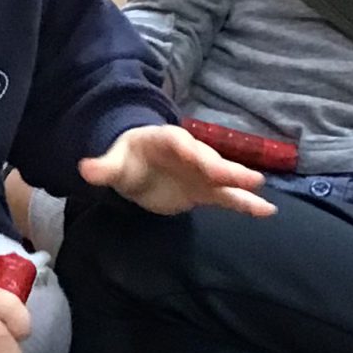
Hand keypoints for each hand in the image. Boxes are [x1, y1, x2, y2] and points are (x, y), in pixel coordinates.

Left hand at [79, 123, 274, 218]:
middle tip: (245, 177)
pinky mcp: (206, 191)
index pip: (181, 145)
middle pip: (209, 160)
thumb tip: (85, 168)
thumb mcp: (113, 161)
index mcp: (167, 141)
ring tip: (261, 190)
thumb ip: (103, 167)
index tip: (204, 162)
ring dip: (241, 184)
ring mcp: (202, 173)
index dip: (192, 153)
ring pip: (224, 178)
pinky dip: (246, 204)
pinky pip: (228, 198)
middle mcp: (191, 154)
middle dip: (224, 168)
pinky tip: (267, 211)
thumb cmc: (127, 158)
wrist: (138, 166)